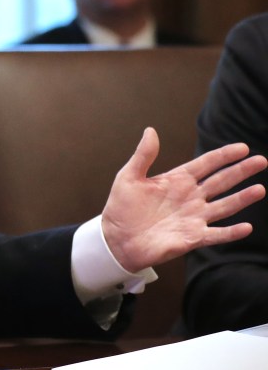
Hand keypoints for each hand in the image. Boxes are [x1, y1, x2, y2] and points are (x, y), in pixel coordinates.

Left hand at [102, 127, 267, 272]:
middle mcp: (190, 197)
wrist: (115, 239)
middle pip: (221, 181)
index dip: (224, 156)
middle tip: (261, 161)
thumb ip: (143, 155)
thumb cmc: (121, 208)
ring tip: (260, 189)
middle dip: (240, 171)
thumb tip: (150, 130)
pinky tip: (246, 227)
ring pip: (224, 206)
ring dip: (242, 199)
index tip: (243, 148)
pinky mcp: (192, 237)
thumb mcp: (129, 177)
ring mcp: (193, 217)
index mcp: (177, 181)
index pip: (206, 164)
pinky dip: (231, 232)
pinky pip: (216, 234)